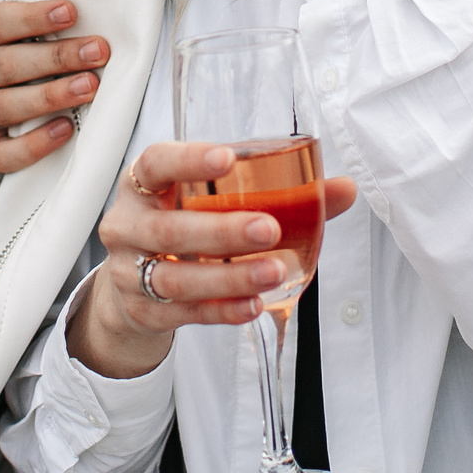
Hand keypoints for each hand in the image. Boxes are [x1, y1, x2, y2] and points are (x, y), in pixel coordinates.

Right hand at [0, 0, 106, 171]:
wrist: (21, 95)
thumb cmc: (36, 51)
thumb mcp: (37, 30)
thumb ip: (53, 20)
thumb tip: (94, 6)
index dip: (31, 18)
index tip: (71, 12)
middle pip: (5, 64)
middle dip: (56, 57)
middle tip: (97, 52)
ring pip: (5, 105)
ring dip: (51, 95)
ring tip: (89, 87)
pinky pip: (4, 153)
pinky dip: (36, 142)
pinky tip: (65, 127)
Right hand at [71, 142, 359, 379]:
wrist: (131, 282)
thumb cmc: (181, 223)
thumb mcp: (211, 199)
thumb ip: (278, 192)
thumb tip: (343, 188)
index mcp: (144, 184)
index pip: (156, 162)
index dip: (188, 159)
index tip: (226, 159)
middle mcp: (129, 224)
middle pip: (169, 229)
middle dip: (221, 230)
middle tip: (268, 228)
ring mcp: (129, 271)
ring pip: (176, 278)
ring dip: (228, 276)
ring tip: (272, 272)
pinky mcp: (143, 311)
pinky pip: (184, 313)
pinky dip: (221, 310)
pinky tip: (253, 305)